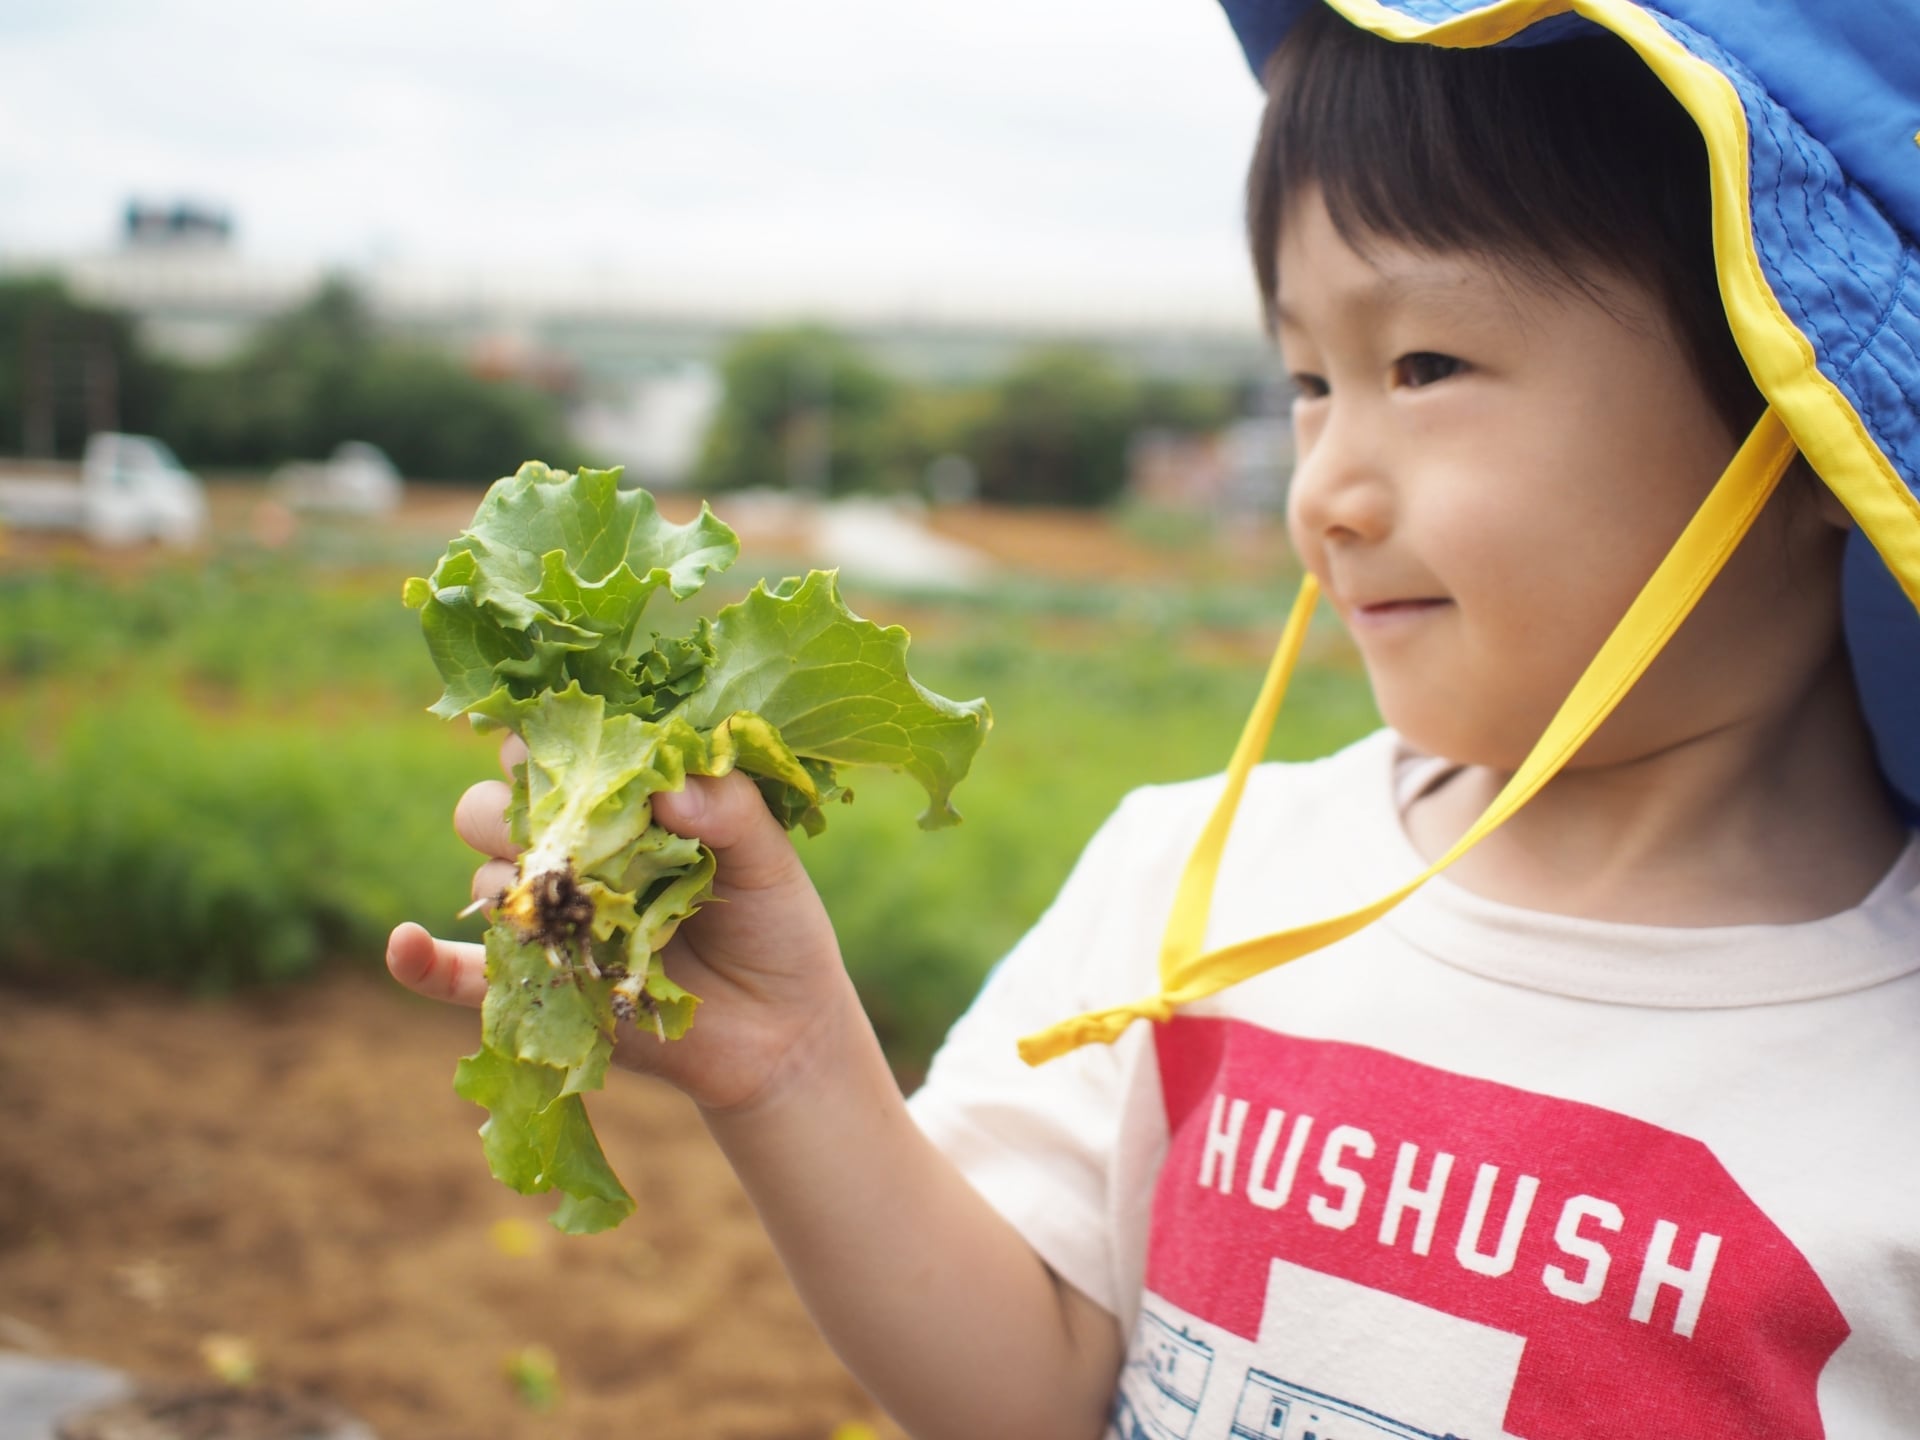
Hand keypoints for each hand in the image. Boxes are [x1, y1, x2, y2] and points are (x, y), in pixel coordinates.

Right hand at [386, 737, 862, 1113]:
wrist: (779, 1030)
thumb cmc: (773, 923)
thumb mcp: (769, 858)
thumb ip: (731, 810)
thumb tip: (668, 789)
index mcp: (615, 804)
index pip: (554, 749)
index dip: (551, 737)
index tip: (577, 739)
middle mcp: (569, 852)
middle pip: (496, 804)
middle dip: (518, 805)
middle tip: (575, 827)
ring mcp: (548, 918)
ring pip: (486, 875)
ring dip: (517, 880)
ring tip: (575, 898)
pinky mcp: (536, 986)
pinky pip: (459, 973)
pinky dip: (422, 961)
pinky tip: (405, 945)